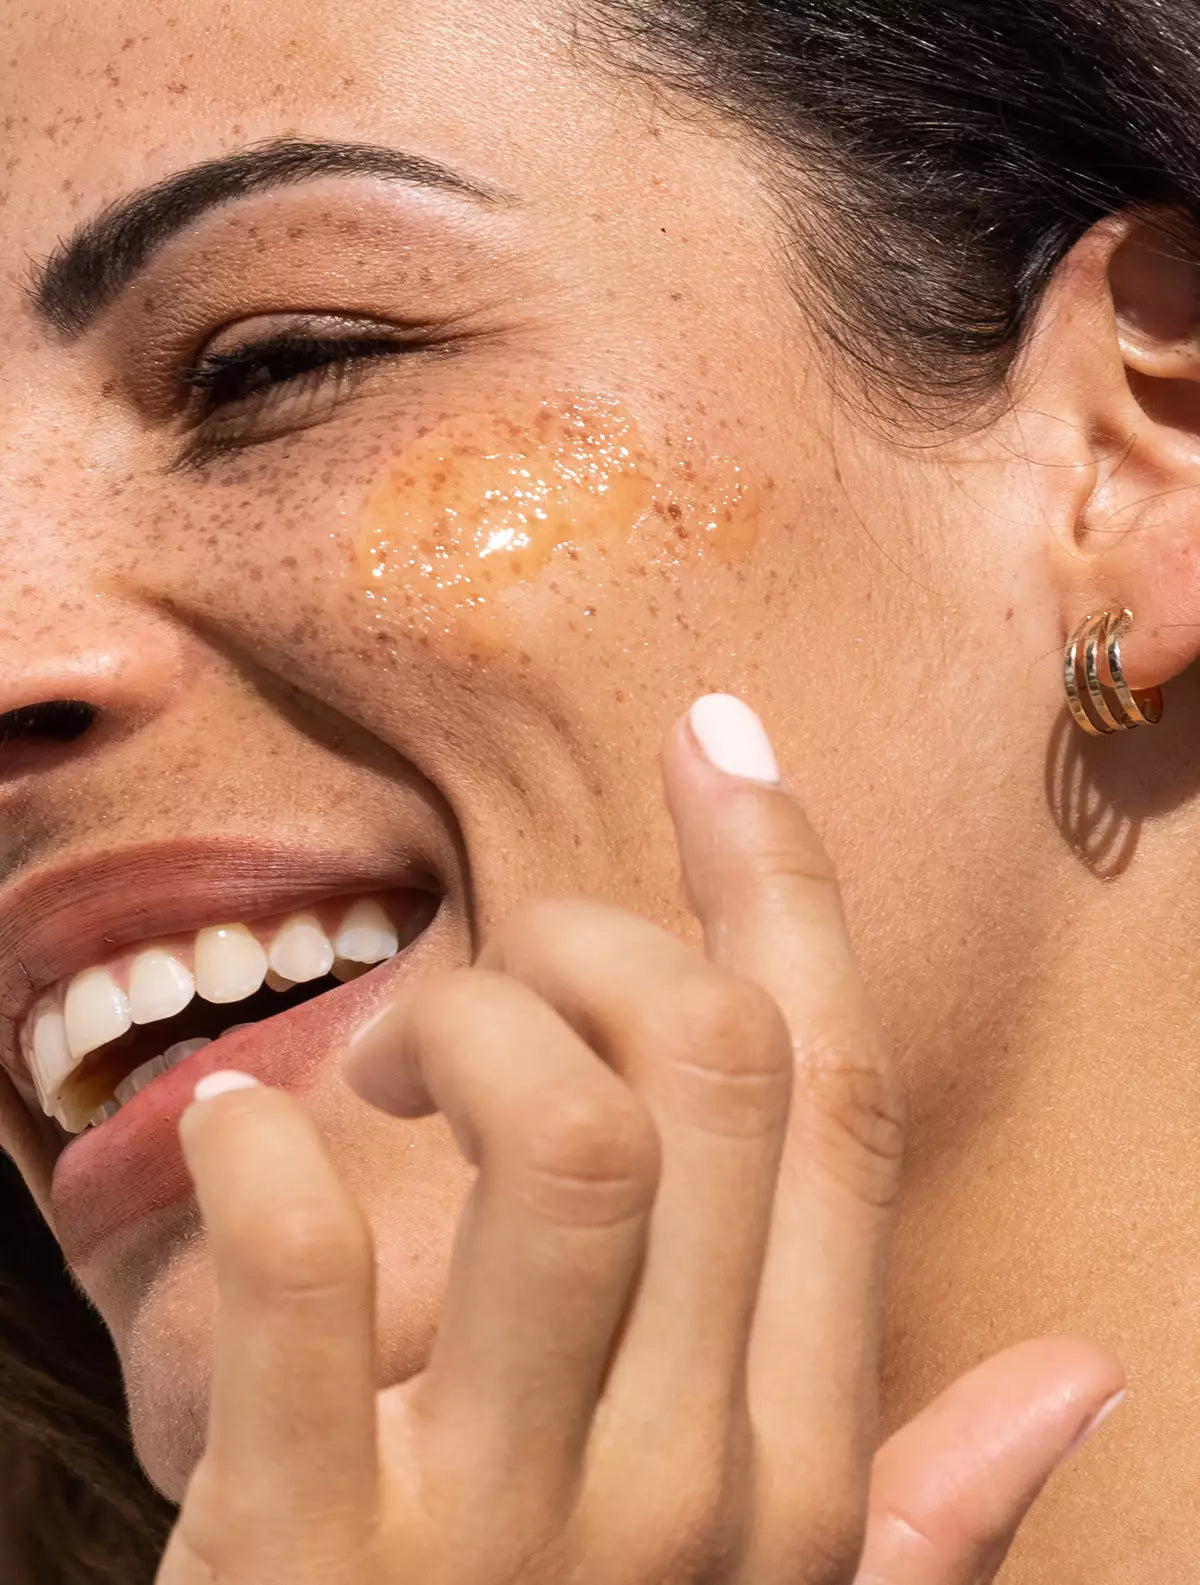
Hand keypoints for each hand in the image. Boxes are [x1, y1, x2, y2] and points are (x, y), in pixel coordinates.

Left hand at [157, 694, 1123, 1584]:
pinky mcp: (304, 1563)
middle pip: (712, 1073)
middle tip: (509, 951)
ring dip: (465, 1029)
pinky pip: (298, 1274)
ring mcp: (503, 1527)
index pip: (829, 1103)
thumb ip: (928, 1514)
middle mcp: (690, 1476)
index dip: (785, 894)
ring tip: (385, 1062)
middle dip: (607, 936)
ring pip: (564, 1133)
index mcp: (798, 1461)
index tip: (723, 748)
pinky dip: (258, 1157)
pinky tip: (234, 1131)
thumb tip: (1082, 1371)